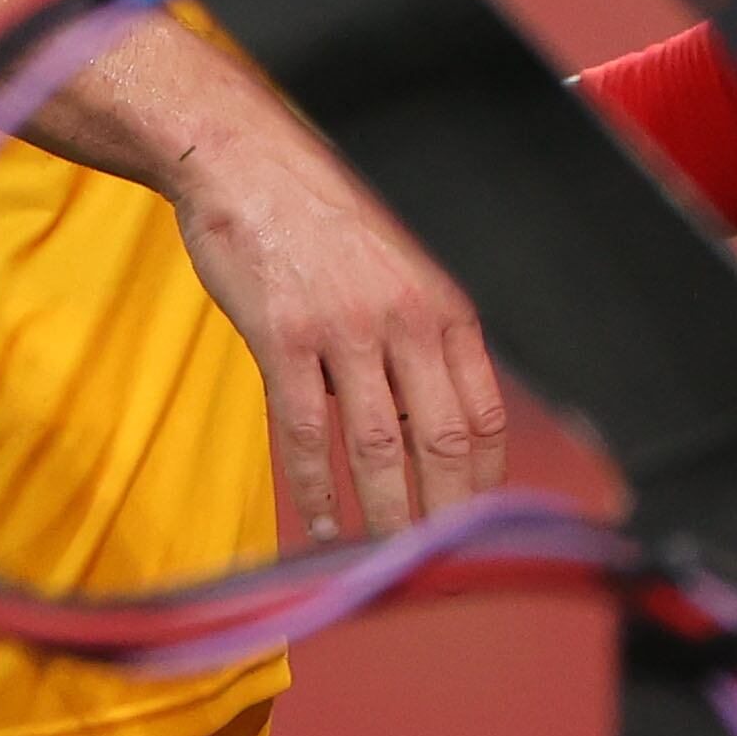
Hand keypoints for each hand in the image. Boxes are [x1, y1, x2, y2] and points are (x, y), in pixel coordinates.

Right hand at [170, 101, 508, 542]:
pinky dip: (319, 491)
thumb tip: (431, 434)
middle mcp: (406, 318)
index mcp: (442, 306)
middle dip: (448, 518)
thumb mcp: (396, 272)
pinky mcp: (284, 336)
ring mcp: (346, 328)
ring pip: (381, 448)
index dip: (488, 485)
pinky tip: (323, 526)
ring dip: (388, 518)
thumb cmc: (321, 223)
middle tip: (443, 573)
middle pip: (446, 442)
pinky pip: (309, 434)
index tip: (483, 534)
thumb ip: (418, 346)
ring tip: (387, 564)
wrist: (247, 162)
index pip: (486, 415)